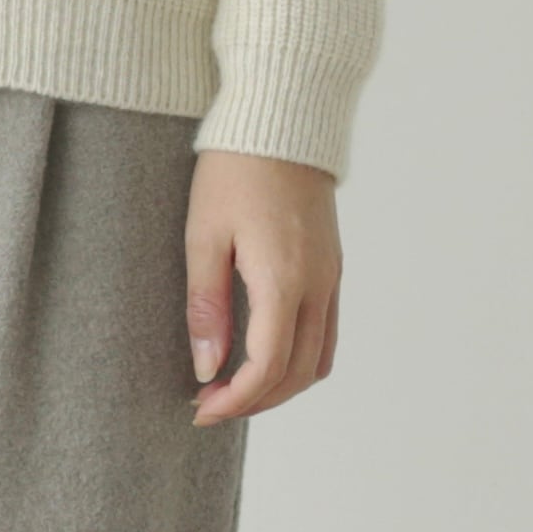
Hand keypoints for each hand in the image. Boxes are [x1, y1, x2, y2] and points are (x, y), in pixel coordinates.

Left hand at [186, 150, 340, 421]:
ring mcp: (331, 278)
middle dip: (255, 401)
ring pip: (319, 360)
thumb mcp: (203, 237)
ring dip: (280, 386)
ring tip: (233, 387)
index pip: (268, 367)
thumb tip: (206, 366)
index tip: (200, 409)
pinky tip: (261, 355)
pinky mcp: (332, 269)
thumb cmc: (234, 172)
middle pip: (298, 374)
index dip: (234, 400)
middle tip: (210, 405)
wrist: (281, 122)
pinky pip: (326, 334)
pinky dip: (299, 360)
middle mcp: (317, 285)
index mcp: (284, 279)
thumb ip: (207, 307)